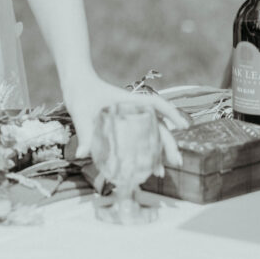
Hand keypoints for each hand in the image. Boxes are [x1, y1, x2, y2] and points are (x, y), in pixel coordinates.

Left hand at [63, 74, 188, 166]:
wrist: (75, 87)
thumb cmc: (81, 95)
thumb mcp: (81, 113)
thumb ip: (84, 133)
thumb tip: (82, 155)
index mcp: (128, 101)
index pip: (156, 104)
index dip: (171, 114)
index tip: (184, 126)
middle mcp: (133, 109)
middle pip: (158, 125)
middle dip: (169, 144)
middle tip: (176, 162)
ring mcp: (129, 117)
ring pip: (150, 134)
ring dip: (158, 151)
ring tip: (160, 172)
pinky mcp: (122, 125)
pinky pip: (138, 138)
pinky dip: (143, 151)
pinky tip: (142, 167)